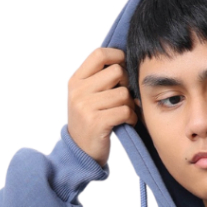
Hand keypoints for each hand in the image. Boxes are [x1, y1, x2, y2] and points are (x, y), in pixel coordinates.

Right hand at [67, 47, 139, 168]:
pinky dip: (131, 117)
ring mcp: (86, 107)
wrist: (80, 152)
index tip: (123, 67)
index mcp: (76, 81)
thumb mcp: (86, 96)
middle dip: (126, 84)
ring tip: (124, 113)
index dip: (117, 56)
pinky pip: (125, 111)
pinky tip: (127, 122)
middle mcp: (78, 91)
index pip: (99, 54)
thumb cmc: (89, 121)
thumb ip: (99, 77)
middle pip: (116, 72)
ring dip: (130, 104)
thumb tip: (124, 59)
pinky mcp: (97, 122)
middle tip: (123, 98)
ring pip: (123, 93)